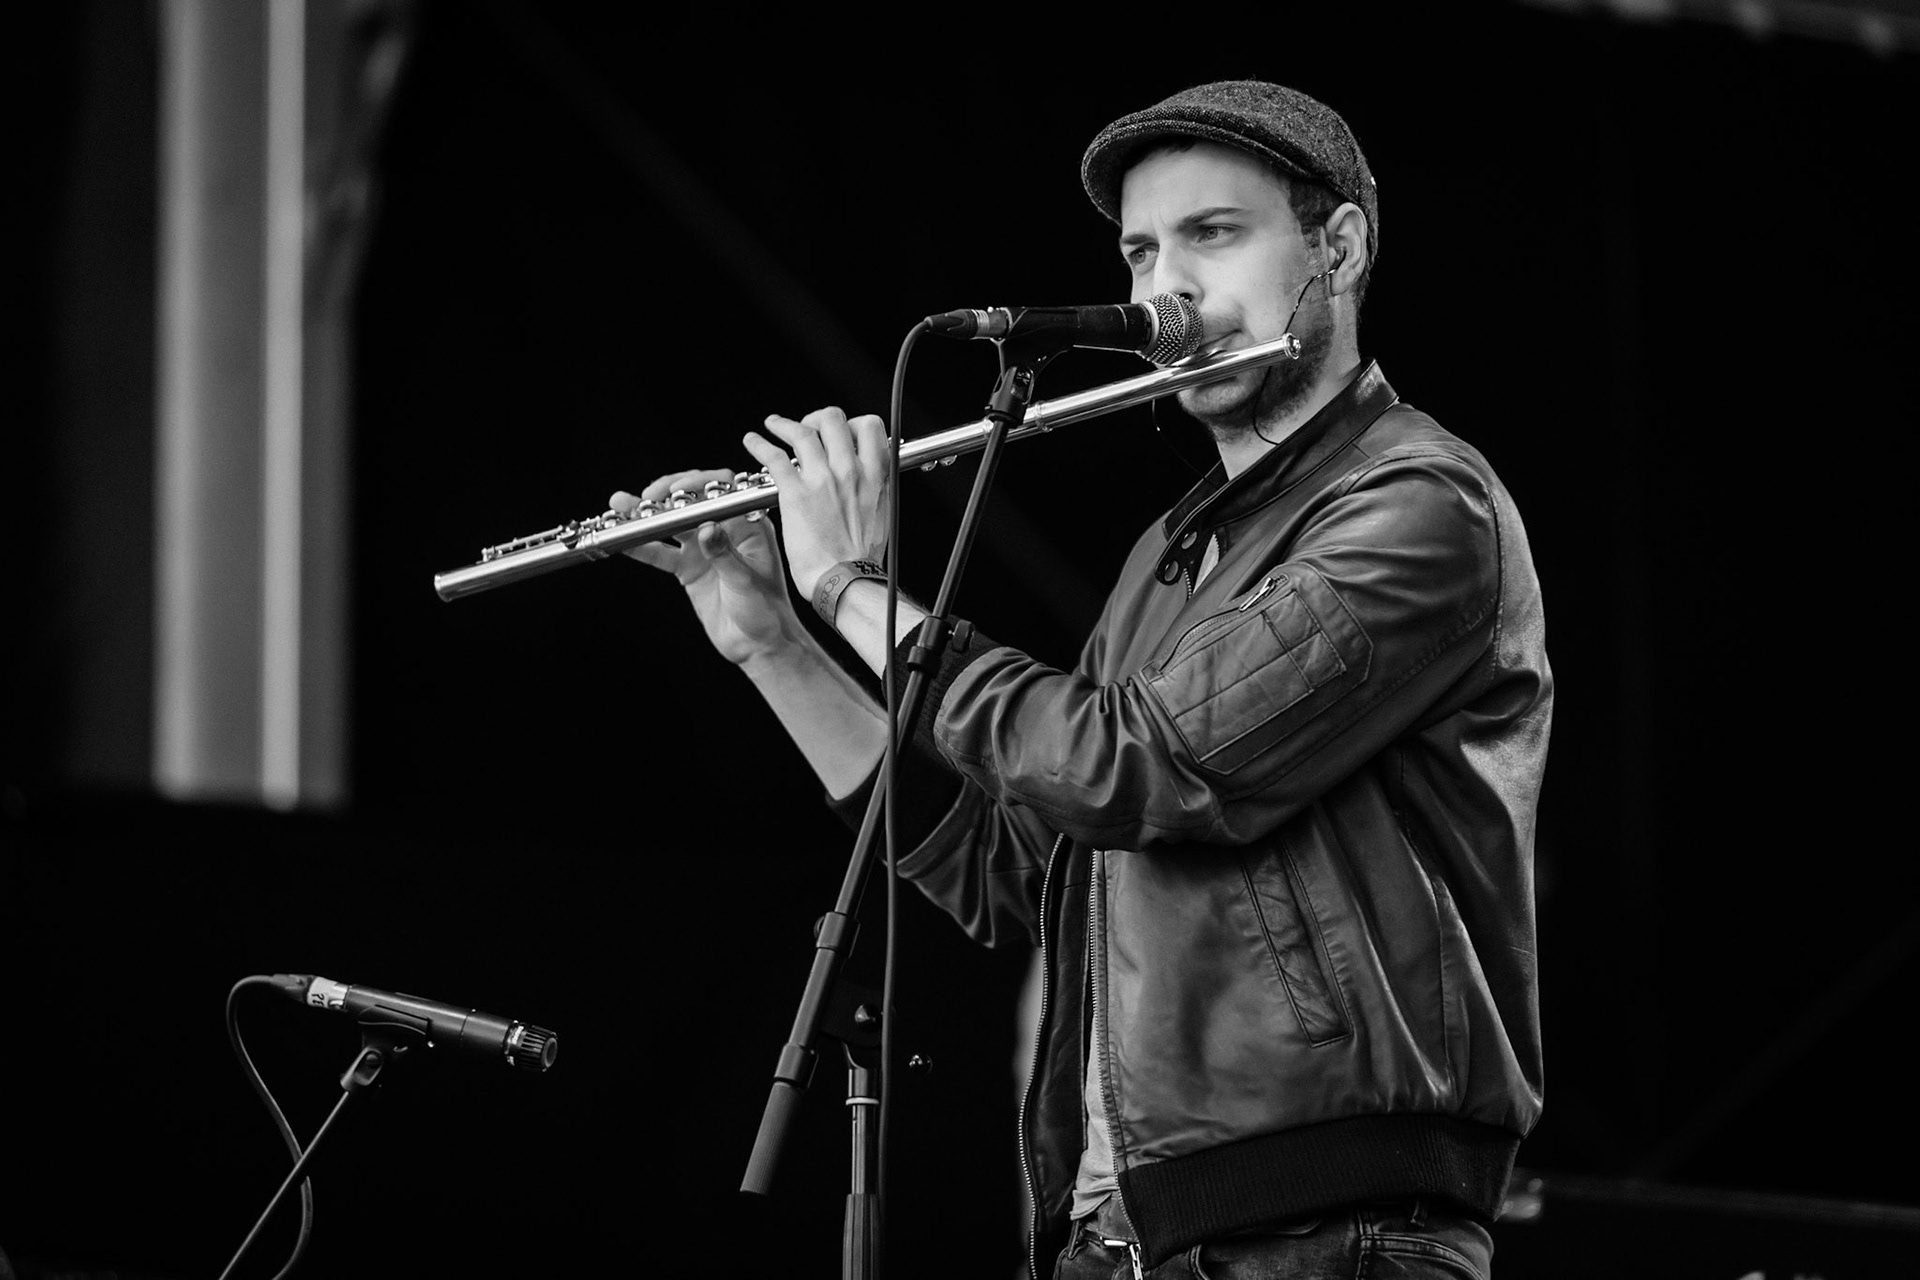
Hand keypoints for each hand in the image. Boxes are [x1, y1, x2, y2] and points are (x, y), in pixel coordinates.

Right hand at [613, 468, 798, 666]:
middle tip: (646, 497)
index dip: (699, 484)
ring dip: (646, 515)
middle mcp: (725, 531)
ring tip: (621, 505)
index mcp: (749, 526)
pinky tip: (621, 541)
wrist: (759, 645)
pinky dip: (642, 547)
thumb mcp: (746, 582)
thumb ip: (724, 555)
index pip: (723, 491)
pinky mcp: (689, 569)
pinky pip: (661, 554)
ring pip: (671, 524)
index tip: (676, 490)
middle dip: (667, 495)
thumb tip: (705, 528)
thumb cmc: (767, 612)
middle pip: (692, 501)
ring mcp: (704, 549)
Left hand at [742, 407, 890, 602]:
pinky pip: (773, 456)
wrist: (847, 581)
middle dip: (817, 418)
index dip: (851, 424)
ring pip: (803, 430)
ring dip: (784, 424)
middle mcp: (850, 470)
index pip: (869, 427)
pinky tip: (752, 441)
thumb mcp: (881, 515)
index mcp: (875, 476)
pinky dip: (760, 443)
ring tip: (774, 425)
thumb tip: (867, 483)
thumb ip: (873, 491)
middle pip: (833, 419)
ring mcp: (822, 479)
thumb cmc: (862, 560)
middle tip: (807, 428)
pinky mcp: (796, 493)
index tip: (840, 433)